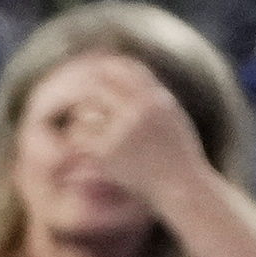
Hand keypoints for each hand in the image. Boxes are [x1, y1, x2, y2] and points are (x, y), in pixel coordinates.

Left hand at [38, 47, 210, 213]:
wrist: (184, 187)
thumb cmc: (178, 154)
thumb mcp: (172, 117)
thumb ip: (152, 96)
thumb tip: (127, 74)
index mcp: (158, 99)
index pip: (127, 69)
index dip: (108, 68)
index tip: (95, 71)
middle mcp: (141, 110)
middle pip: (102, 84)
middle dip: (86, 88)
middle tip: (72, 94)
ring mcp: (123, 131)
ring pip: (87, 110)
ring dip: (83, 116)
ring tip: (87, 127)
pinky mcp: (107, 152)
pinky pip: (81, 136)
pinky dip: (80, 141)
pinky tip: (87, 151)